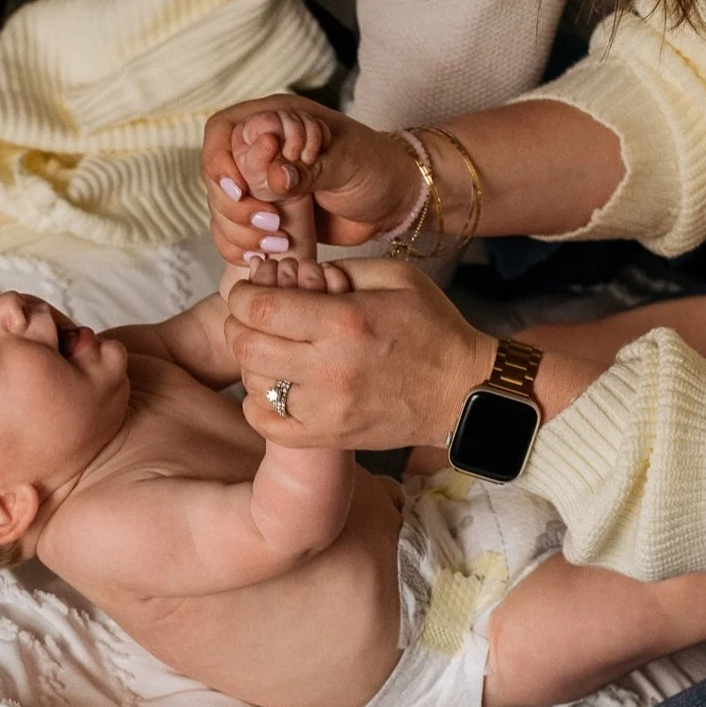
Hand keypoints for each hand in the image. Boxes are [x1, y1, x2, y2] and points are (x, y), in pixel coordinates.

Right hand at [202, 95, 423, 264]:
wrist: (395, 203)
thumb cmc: (377, 168)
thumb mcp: (347, 161)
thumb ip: (309, 168)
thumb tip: (274, 178)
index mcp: (276, 121)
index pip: (223, 132)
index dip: (221, 161)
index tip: (241, 189)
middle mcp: (260, 152)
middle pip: (216, 177)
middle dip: (234, 206)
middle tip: (271, 221)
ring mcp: (259, 187)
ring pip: (220, 210)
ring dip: (239, 230)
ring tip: (278, 240)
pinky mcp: (265, 217)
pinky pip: (233, 235)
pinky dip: (241, 248)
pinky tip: (265, 253)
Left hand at [226, 257, 494, 448]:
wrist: (465, 392)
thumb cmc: (433, 329)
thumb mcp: (396, 277)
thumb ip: (340, 269)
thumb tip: (293, 273)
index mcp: (344, 322)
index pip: (260, 308)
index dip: (243, 294)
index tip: (250, 289)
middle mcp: (330, 369)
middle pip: (246, 346)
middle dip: (240, 324)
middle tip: (254, 317)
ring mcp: (326, 409)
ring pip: (253, 384)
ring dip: (251, 361)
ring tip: (270, 347)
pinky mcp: (328, 437)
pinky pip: (267, 424)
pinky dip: (258, 403)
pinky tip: (274, 385)